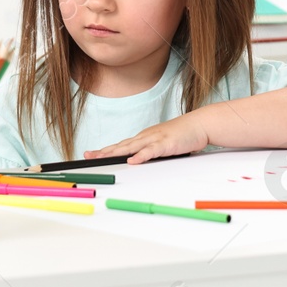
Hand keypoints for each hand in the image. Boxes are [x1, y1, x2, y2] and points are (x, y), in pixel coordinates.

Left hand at [83, 114, 209, 164]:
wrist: (198, 124)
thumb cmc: (181, 135)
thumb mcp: (161, 144)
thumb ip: (149, 152)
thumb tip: (136, 161)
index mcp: (143, 138)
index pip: (120, 145)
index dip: (105, 150)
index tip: (91, 154)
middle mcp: (145, 137)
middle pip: (121, 146)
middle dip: (103, 152)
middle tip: (88, 156)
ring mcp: (155, 139)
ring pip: (132, 147)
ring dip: (116, 153)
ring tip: (102, 158)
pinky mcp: (166, 144)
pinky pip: (151, 151)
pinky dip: (141, 156)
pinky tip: (132, 161)